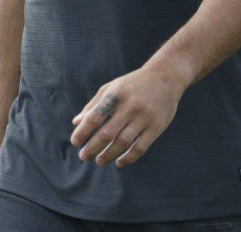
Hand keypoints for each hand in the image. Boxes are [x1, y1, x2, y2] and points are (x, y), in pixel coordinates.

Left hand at [68, 64, 185, 167]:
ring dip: (108, 155)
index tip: (75, 142)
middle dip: (92, 147)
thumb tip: (76, 123)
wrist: (165, 77)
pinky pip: (140, 147)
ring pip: (123, 142)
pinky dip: (128, 158)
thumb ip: (93, 105)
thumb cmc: (132, 84)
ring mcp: (144, 117)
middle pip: (107, 133)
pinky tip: (119, 162)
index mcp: (115, 95)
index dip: (83, 131)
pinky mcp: (157, 127)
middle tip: (84, 156)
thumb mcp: (111, 87)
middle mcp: (130, 106)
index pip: (95, 117)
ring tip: (99, 161)